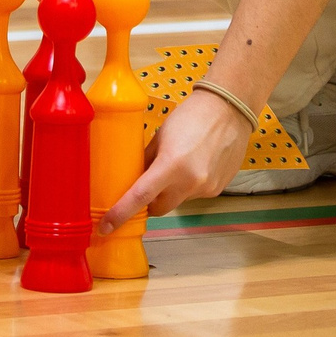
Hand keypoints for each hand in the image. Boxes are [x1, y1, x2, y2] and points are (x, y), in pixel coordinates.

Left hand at [97, 89, 250, 232]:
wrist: (229, 110)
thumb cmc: (192, 116)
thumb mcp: (161, 136)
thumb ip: (146, 160)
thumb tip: (133, 178)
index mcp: (171, 165)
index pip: (140, 197)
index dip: (120, 214)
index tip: (106, 226)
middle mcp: (190, 182)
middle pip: (158, 208)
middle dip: (149, 202)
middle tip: (148, 185)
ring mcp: (206, 188)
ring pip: (177, 201)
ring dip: (172, 191)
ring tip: (180, 164)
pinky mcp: (218, 189)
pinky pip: (194, 195)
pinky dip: (189, 186)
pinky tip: (196, 164)